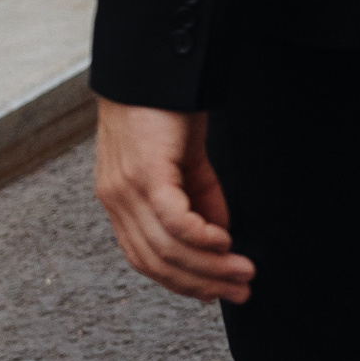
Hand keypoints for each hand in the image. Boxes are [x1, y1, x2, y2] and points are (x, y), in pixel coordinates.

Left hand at [93, 99, 256, 303]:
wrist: (150, 67)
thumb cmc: (162, 107)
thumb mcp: (185, 163)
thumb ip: (200, 202)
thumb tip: (220, 239)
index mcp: (120, 201)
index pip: (145, 258)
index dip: (181, 282)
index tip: (214, 293)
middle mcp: (116, 200)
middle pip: (155, 262)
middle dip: (201, 283)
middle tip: (239, 290)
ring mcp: (126, 189)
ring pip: (165, 248)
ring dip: (209, 267)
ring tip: (242, 272)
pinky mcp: (145, 174)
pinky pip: (174, 221)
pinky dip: (202, 238)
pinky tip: (225, 242)